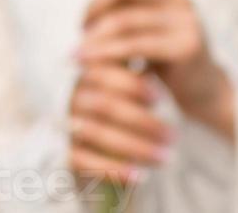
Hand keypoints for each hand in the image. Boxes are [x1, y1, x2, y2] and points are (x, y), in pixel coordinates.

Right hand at [68, 61, 174, 184]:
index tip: (158, 98)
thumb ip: (138, 71)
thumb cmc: (120, 99)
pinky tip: (139, 176)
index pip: (106, 74)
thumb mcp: (126, 82)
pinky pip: (85, 161)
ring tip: (164, 157)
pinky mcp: (65, 152)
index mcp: (88, 74)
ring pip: (97, 134)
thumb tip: (162, 61)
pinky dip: (112, 169)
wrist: (92, 136)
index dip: (133, 85)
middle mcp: (73, 97)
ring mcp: (66, 125)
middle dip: (142, 121)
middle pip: (105, 106)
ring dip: (134, 147)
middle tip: (171, 135)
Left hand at [77, 0, 234, 139]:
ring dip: (94, 36)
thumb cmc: (164, 53)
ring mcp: (185, 21)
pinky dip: (105, 54)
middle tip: (81, 25)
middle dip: (96, 4)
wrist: (202, 88)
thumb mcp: (148, 21)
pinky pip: (136, 46)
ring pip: (126, 19)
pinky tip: (86, 63)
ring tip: (76, 51)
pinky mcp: (185, 47)